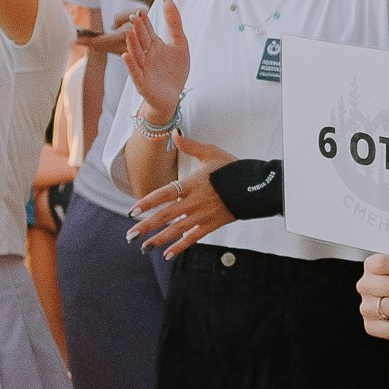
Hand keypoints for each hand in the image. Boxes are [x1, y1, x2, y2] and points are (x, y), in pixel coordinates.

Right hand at [119, 0, 190, 126]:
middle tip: (134, 17)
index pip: (148, 30)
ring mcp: (143, 68)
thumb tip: (167, 0)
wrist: (172, 96)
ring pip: (136, 54)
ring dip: (132, 44)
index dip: (145, 21)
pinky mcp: (142, 82)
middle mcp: (146, 55)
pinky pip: (135, 72)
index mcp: (154, 45)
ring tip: (129, 33)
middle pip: (141, 40)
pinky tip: (126, 56)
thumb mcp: (179, 44)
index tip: (141, 10)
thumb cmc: (175, 71)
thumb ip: (174, 23)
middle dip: (138, 30)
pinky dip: (130, 65)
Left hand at [126, 133, 239, 257]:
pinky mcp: (212, 224)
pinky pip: (193, 238)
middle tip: (130, 235)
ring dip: (159, 239)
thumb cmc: (234, 168)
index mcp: (193, 184)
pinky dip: (180, 246)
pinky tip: (167, 254)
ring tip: (144, 247)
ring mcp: (203, 215)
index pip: (165, 194)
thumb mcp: (212, 153)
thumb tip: (175, 134)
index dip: (148, 203)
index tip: (133, 211)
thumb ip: (191, 146)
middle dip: (147, 226)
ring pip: (177, 230)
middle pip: (166, 216)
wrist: (258, 186)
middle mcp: (195, 202)